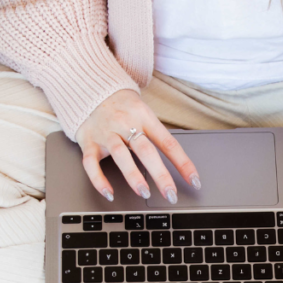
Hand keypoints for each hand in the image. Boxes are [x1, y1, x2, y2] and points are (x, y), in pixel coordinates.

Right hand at [75, 89, 199, 202]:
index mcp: (144, 116)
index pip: (168, 142)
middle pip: (146, 150)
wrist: (90, 88)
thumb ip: (156, 134)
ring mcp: (106, 133)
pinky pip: (91, 163)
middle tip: (171, 194)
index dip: (183, 163)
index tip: (194, 181)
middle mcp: (125, 124)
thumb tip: (178, 163)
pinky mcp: (88, 141)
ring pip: (121, 155)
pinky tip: (109, 193)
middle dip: (160, 175)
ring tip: (145, 193)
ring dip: (133, 176)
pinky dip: (99, 180)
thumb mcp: (143, 112)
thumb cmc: (123, 106)